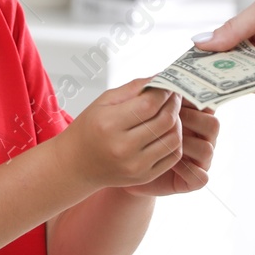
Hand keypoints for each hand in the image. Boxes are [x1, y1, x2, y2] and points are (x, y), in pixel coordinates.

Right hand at [58, 79, 182, 189]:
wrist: (76, 164)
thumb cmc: (89, 129)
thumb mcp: (103, 102)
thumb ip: (133, 88)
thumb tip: (160, 77)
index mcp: (109, 124)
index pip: (149, 104)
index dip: (164, 91)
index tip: (168, 84)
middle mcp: (123, 148)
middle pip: (164, 121)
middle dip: (174, 104)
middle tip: (173, 95)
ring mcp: (135, 165)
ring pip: (173, 139)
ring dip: (177, 122)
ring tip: (170, 113)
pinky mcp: (144, 176)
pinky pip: (172, 156)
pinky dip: (175, 140)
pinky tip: (167, 131)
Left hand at [124, 103, 219, 195]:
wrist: (119, 165)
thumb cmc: (128, 133)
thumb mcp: (133, 110)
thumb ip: (148, 94)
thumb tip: (159, 76)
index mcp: (192, 114)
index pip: (206, 103)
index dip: (194, 100)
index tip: (174, 96)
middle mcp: (199, 136)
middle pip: (212, 124)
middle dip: (192, 119)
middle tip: (169, 118)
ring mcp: (198, 159)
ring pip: (207, 149)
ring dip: (187, 144)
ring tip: (163, 143)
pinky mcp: (191, 179)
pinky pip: (200, 176)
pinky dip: (187, 170)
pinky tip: (170, 164)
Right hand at [192, 0, 254, 96]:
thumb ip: (234, 29)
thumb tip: (202, 41)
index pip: (230, 42)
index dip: (210, 50)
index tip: (189, 58)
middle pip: (237, 63)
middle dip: (215, 68)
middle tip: (190, 75)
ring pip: (250, 77)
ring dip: (229, 79)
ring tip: (204, 81)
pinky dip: (251, 88)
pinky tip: (232, 86)